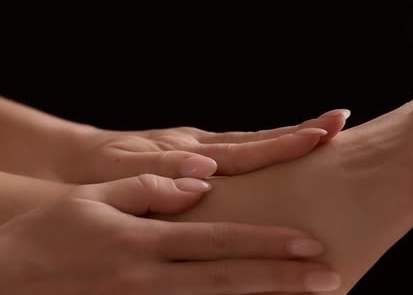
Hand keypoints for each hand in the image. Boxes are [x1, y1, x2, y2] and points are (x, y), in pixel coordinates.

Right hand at [0, 174, 340, 293]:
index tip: (309, 245)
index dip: (266, 244)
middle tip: (331, 278)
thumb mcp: (97, 197)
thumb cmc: (54, 224)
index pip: (219, 243)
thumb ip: (152, 188)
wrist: (9, 267)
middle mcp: (149, 277)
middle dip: (282, 281)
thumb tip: (202, 181)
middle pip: (228, 279)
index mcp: (142, 241)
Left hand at [57, 109, 349, 182]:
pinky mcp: (193, 158)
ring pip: (252, 146)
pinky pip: (237, 156)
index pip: (248, 149)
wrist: (76, 164)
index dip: (287, 143)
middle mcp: (201, 148)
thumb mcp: (121, 173)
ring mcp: (199, 150)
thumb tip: (205, 172)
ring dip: (288, 140)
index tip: (324, 132)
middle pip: (260, 141)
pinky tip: (284, 154)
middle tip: (340, 122)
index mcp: (188, 152)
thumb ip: (162, 172)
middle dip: (301, 133)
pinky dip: (265, 152)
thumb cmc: (97, 173)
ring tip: (326, 133)